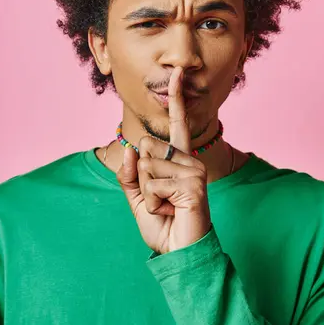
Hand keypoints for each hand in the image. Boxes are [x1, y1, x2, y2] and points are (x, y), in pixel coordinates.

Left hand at [116, 67, 211, 253]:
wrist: (178, 251)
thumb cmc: (163, 223)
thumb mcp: (138, 196)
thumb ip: (130, 172)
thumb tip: (132, 145)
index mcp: (179, 158)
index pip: (177, 123)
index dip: (176, 98)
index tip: (177, 72)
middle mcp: (189, 159)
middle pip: (145, 146)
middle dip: (141, 176)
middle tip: (160, 197)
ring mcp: (193, 170)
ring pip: (147, 165)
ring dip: (147, 192)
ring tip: (166, 205)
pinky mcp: (193, 184)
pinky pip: (153, 182)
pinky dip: (153, 201)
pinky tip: (171, 210)